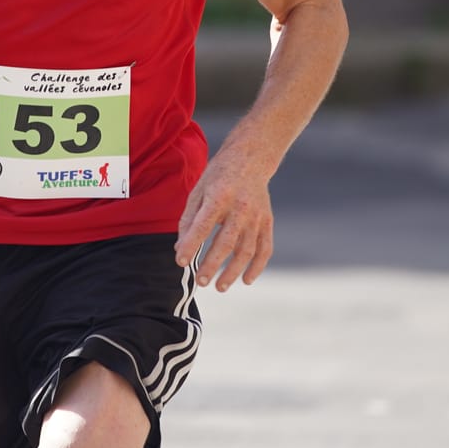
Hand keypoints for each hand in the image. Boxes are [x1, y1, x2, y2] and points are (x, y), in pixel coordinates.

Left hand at [173, 155, 274, 291]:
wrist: (251, 159)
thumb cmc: (219, 177)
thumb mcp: (198, 190)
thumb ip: (189, 219)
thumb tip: (181, 248)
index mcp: (219, 196)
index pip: (203, 226)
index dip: (191, 245)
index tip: (181, 262)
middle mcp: (240, 208)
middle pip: (226, 242)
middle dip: (212, 265)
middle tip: (200, 281)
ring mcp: (257, 216)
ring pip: (247, 250)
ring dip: (233, 272)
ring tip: (219, 287)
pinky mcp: (268, 222)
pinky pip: (265, 249)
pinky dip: (257, 267)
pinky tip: (246, 280)